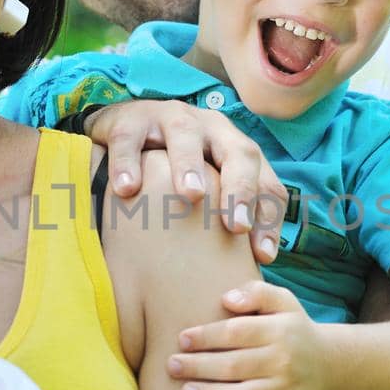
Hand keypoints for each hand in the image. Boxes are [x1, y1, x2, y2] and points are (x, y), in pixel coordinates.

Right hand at [85, 100, 285, 264]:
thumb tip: (252, 270)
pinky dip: (127, 162)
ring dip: (190, 165)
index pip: (264, 181)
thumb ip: (225, 221)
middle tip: (237, 227)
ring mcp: (169, 119)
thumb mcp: (206, 192)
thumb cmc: (173, 173)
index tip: (261, 256)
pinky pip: (129, 139)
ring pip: (185, 135)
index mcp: (235, 148)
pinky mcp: (129, 120)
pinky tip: (127, 189)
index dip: (268, 217)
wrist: (122, 132)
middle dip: (240, 188)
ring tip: (191, 196)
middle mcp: (211, 129)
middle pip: (237, 151)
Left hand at [169, 281, 327, 389]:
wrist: (331, 365)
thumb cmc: (292, 330)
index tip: (182, 339)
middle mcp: (284, 361)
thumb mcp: (282, 301)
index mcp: (279, 330)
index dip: (206, 336)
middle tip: (172, 366)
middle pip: (235, 365)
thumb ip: (256, 293)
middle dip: (199, 366)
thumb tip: (226, 299)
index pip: (236, 332)